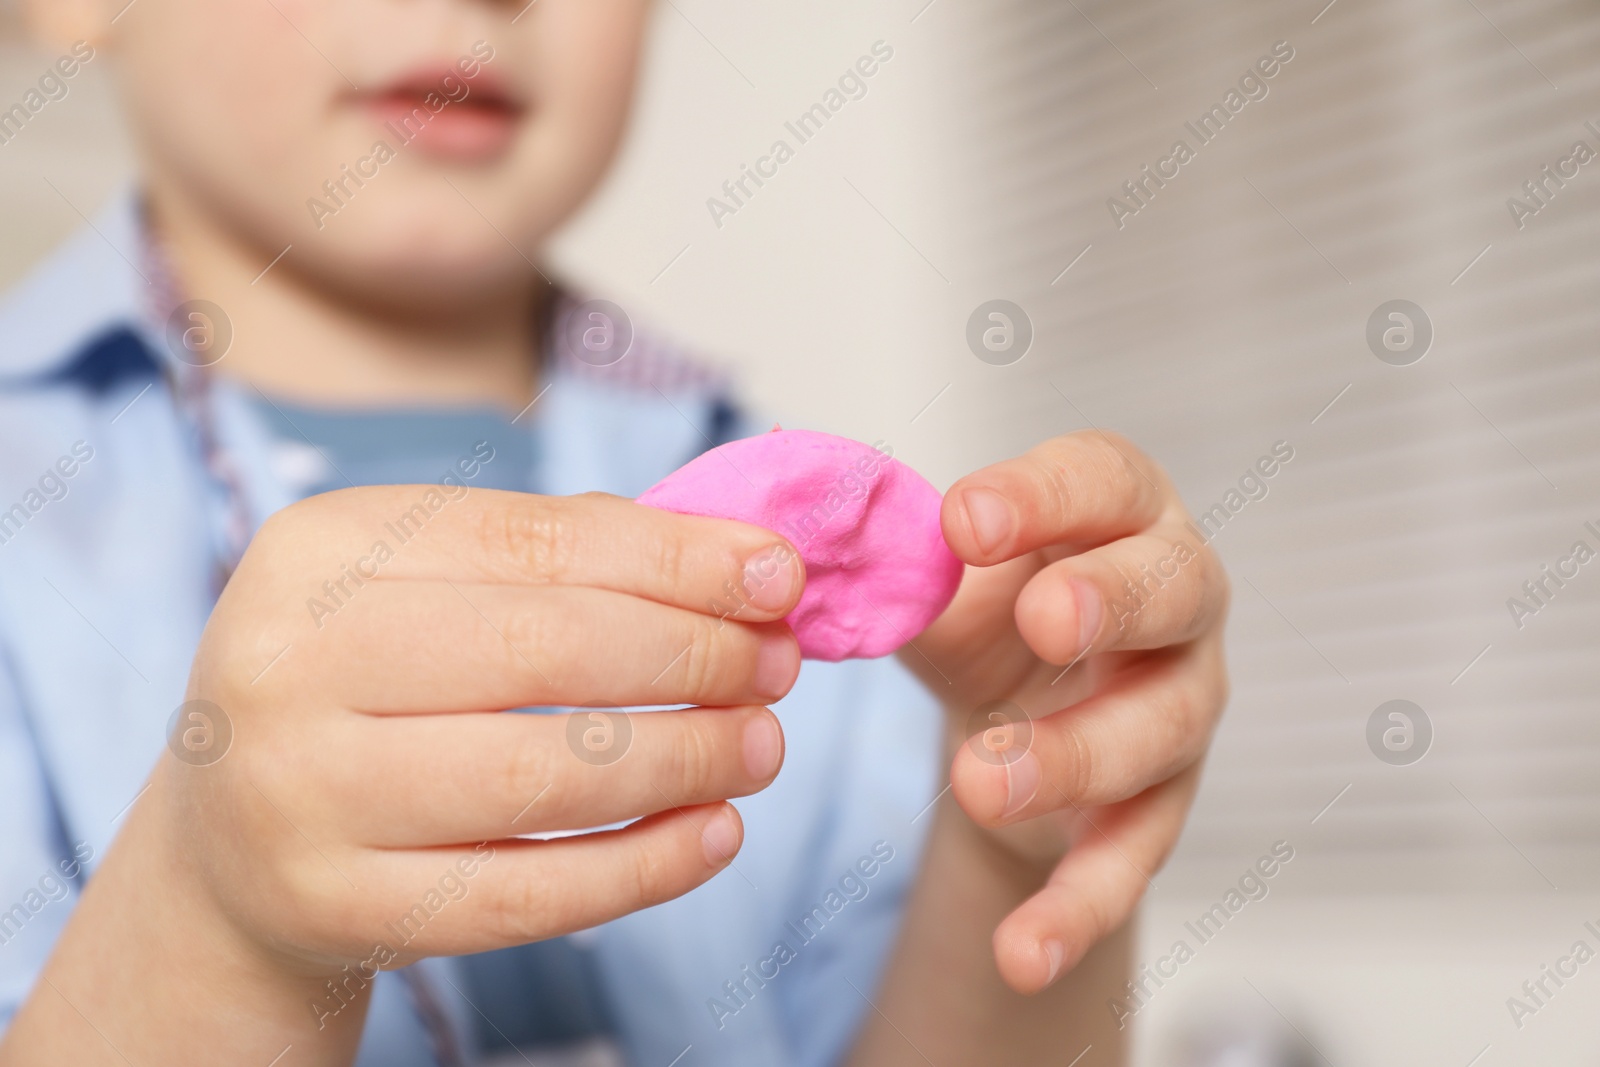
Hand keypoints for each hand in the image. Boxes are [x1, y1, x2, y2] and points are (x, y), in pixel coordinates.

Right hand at [10, 487, 803, 1064]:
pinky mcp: (333, 905)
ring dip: (684, 758)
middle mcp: (288, 662)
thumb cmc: (370, 680)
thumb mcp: (432, 585)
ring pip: (540, 777)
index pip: (535, 543)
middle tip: (777, 668)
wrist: (235, 833)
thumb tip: (746, 562)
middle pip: (543, 650)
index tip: (781, 579)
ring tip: (760, 745)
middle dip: (691, 655)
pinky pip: (524, 895)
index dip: (677, 561)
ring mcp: (299, 793)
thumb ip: (573, 557)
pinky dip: (643, 867)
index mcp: (320, 549)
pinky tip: (715, 833)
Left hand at [903, 430, 1228, 992]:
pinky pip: (1134, 858)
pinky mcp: (1158, 807)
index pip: (1104, 479)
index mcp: (1118, 511)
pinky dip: (1080, 907)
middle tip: (1043, 620)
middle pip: (1175, 589)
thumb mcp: (934, 573)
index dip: (1046, 495)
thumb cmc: (987, 610)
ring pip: (1160, 730)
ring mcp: (1178, 706)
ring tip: (979, 781)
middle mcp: (1176, 600)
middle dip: (1113, 602)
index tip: (963, 521)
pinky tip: (1023, 951)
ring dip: (1076, 757)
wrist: (1015, 709)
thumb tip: (799, 522)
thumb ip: (886, 552)